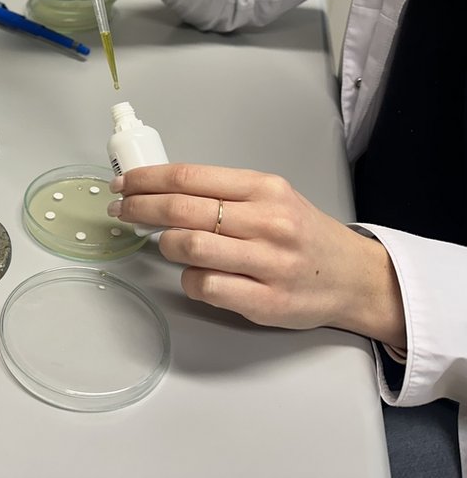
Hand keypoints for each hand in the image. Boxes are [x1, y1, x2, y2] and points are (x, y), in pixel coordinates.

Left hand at [108, 163, 406, 347]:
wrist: (355, 278)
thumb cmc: (304, 235)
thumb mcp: (270, 198)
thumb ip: (222, 193)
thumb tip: (160, 189)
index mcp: (264, 188)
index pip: (188, 177)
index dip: (146, 180)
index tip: (124, 185)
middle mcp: (267, 222)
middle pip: (181, 209)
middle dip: (140, 208)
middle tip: (122, 210)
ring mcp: (268, 263)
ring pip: (189, 246)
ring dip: (165, 244)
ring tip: (165, 244)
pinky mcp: (266, 301)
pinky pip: (205, 286)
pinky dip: (189, 280)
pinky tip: (195, 275)